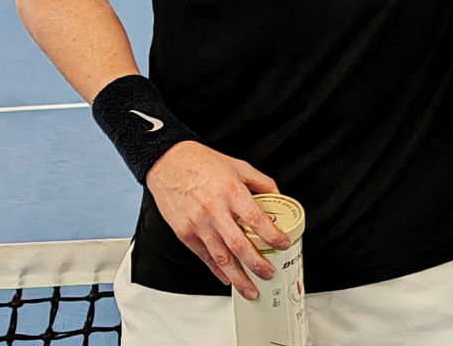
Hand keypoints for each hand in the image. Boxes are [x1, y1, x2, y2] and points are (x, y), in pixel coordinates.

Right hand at [145, 141, 292, 298]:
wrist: (169, 163)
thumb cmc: (202, 163)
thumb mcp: (238, 166)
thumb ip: (261, 182)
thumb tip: (277, 197)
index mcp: (232, 191)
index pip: (256, 219)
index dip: (272, 235)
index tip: (283, 244)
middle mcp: (215, 210)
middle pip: (239, 244)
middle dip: (257, 264)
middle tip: (269, 274)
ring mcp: (198, 224)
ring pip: (221, 257)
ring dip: (237, 277)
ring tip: (250, 289)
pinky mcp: (185, 233)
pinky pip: (204, 256)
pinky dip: (217, 270)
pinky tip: (227, 278)